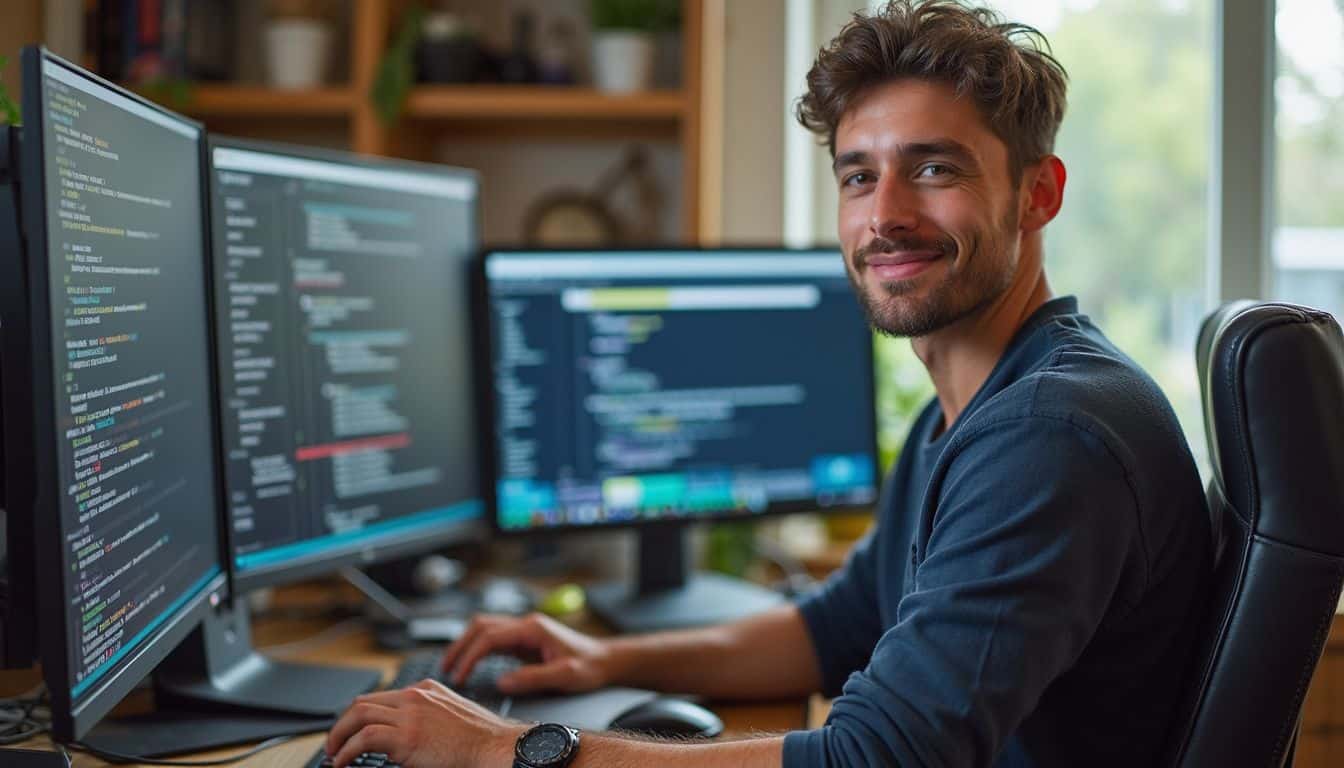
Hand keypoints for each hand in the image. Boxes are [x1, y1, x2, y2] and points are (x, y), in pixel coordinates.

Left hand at [324, 679, 524, 767]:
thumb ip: (428, 715)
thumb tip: (406, 732)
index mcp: (425, 689)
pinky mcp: (406, 735)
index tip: (350, 730)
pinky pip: (363, 738)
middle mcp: (414, 696)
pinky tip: (342, 762)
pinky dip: (346, 750)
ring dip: (338, 735)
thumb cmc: (479, 738)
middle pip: (362, 702)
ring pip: (357, 715)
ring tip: (333, 753)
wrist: (494, 746)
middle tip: (334, 741)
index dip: (358, 714)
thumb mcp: (451, 714)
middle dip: (342, 723)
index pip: (380, 696)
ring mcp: (409, 714)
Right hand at [441, 612, 614, 694]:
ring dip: (466, 643)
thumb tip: (503, 681)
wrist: (605, 660)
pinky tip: (471, 662)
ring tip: (453, 665)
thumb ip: (533, 678)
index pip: (490, 636)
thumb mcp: (565, 675)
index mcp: (533, 628)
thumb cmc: (589, 665)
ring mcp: (524, 630)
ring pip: (485, 628)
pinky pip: (494, 638)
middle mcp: (526, 624)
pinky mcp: (525, 640)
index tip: (460, 675)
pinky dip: (478, 648)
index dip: (471, 655)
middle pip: (481, 625)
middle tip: (446, 668)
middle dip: (460, 645)